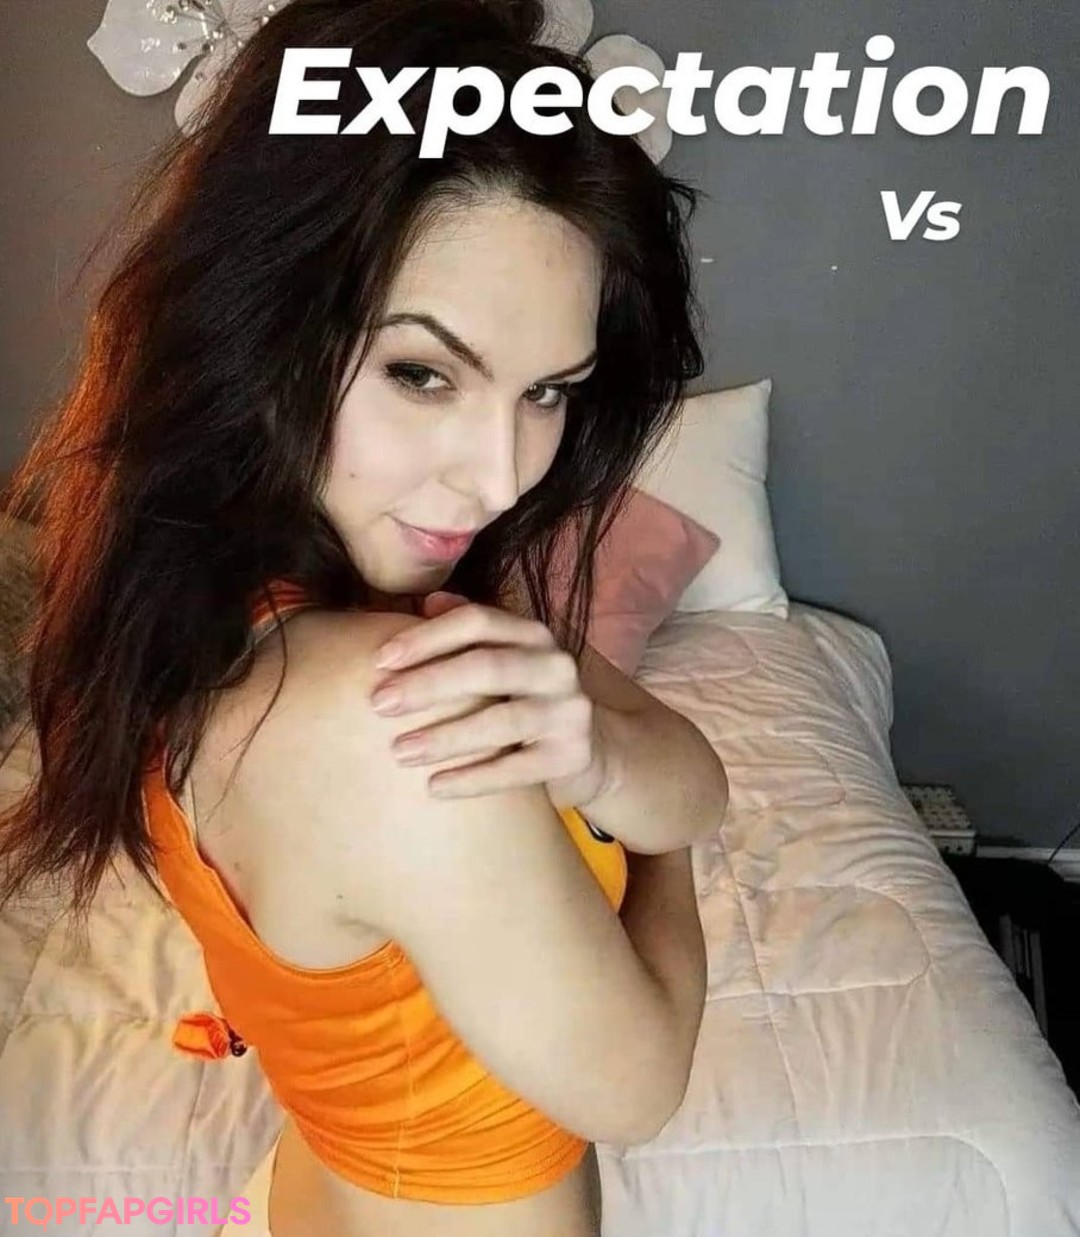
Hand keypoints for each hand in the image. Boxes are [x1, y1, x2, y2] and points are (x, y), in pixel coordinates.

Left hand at [370, 592, 609, 803]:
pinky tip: (435, 787)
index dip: (426, 637)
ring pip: (501, 722)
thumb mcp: (502, 659)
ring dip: (445, 737)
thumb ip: (468, 631)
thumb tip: (425, 601)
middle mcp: (555, 665)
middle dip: (428, 685)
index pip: (477, 621)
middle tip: (379, 704)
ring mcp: (569, 711)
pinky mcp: (572, 755)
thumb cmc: (526, 699)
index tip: (379, 660)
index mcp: (531, 634)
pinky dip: (473, 780)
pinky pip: (516, 769)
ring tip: (400, 752)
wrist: (590, 749)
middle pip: (487, 667)